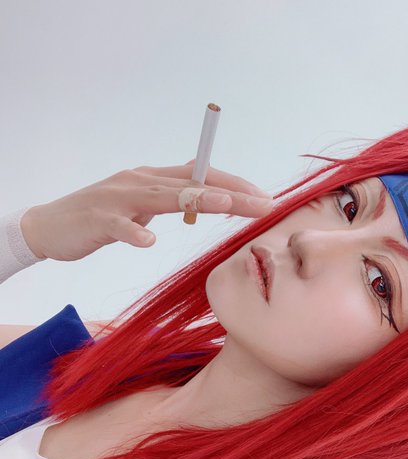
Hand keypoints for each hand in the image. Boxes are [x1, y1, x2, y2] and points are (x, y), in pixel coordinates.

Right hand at [20, 163, 273, 261]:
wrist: (50, 225)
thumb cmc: (102, 217)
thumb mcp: (142, 205)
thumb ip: (171, 201)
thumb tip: (203, 202)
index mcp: (154, 179)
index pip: (202, 176)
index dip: (235, 186)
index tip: (265, 199)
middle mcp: (140, 181)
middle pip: (192, 184)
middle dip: (231, 194)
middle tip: (264, 204)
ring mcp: (118, 198)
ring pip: (161, 196)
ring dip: (194, 200)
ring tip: (224, 205)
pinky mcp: (98, 220)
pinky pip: (118, 226)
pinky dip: (133, 232)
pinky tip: (148, 241)